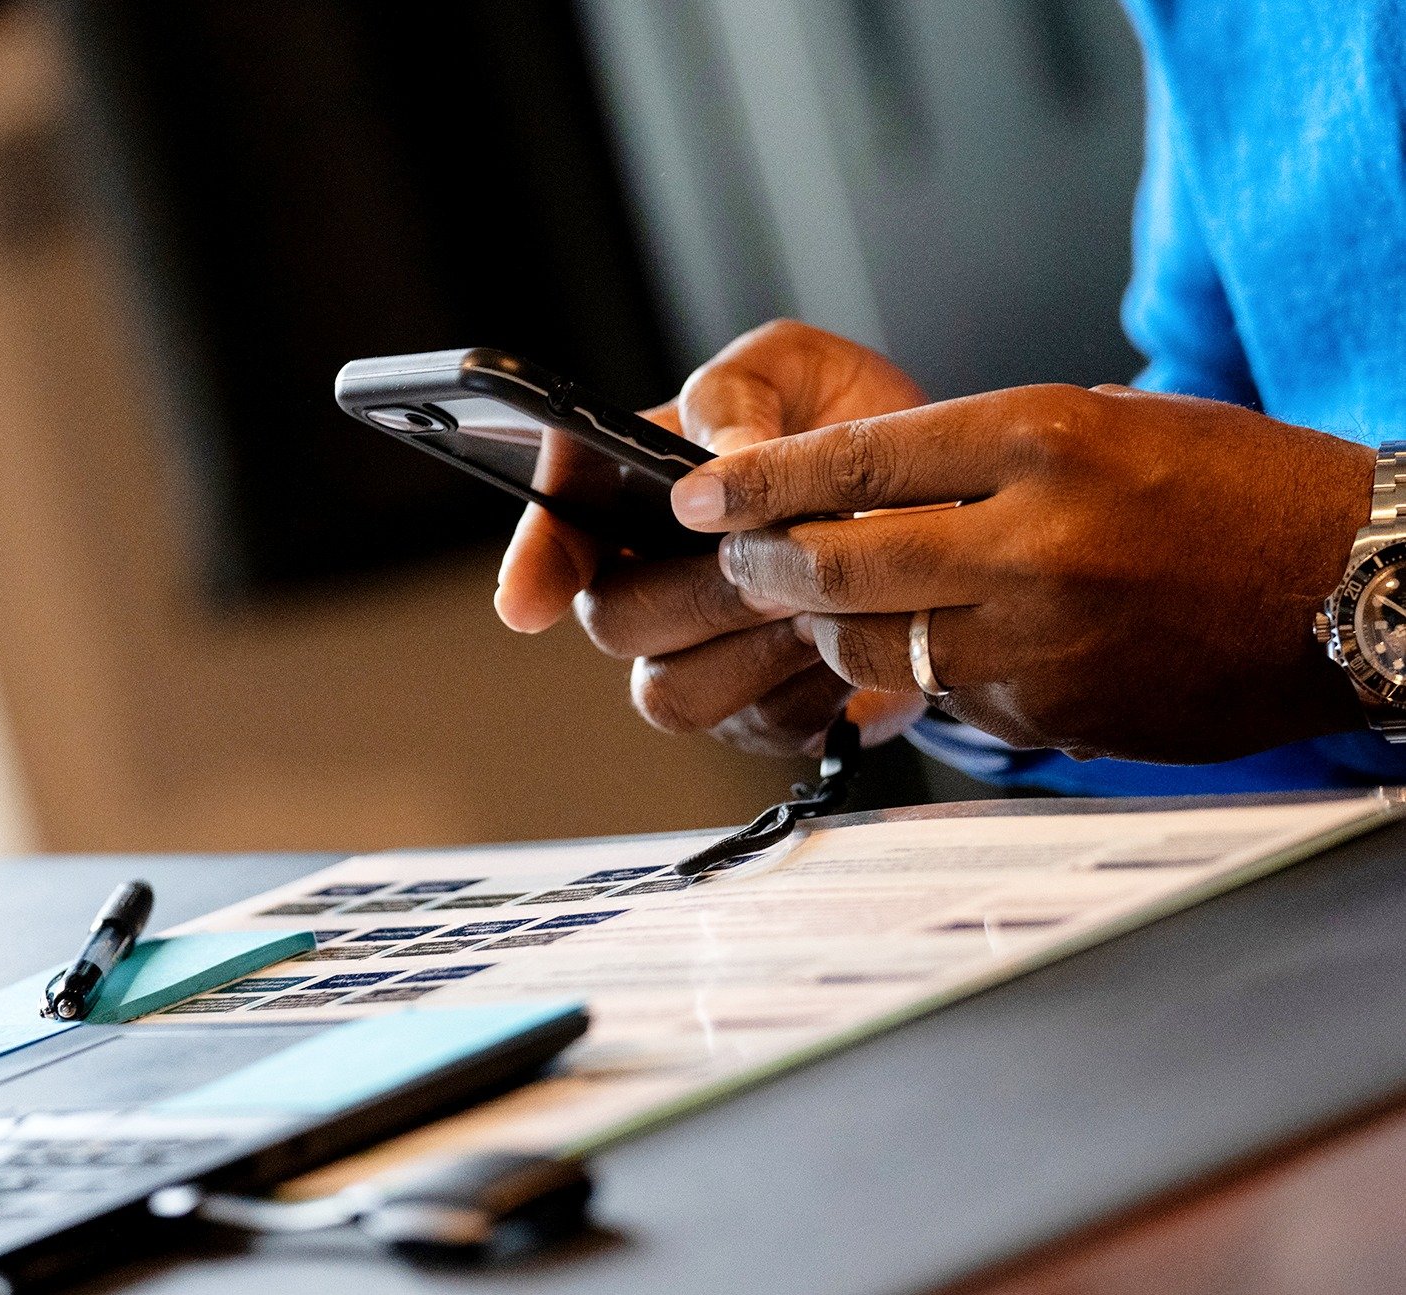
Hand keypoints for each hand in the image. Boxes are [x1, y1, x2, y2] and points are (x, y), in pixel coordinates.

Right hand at [494, 320, 929, 755]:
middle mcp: (644, 582)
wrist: (944, 496)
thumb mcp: (794, 366)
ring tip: (828, 596)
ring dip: (753, 648)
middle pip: (614, 622)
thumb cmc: (843, 423)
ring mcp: (698, 656)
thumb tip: (725, 460)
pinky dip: (815, 685)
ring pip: (674, 693)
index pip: (554, 529)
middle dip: (701, 592)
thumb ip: (738, 392)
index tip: (527, 605)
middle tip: (781, 556)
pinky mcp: (765, 712)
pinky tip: (856, 635)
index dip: (534, 567)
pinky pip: (761, 726)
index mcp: (626, 490)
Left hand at [667, 383, 1375, 761]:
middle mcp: (1037, 540)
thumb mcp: (1102, 422)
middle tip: (734, 553)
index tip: (698, 490)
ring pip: (871, 645)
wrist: (1354, 583)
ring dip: (828, 626)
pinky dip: (923, 671)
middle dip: (763, 563)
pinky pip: (945, 696)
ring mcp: (1045, 639)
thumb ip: (975, 456)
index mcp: (1045, 438)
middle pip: (837, 563)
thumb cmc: (1232, 486)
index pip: (858, 460)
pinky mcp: (1057, 714)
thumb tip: (844, 494)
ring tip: (825, 601)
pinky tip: (949, 643)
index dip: (759, 480)